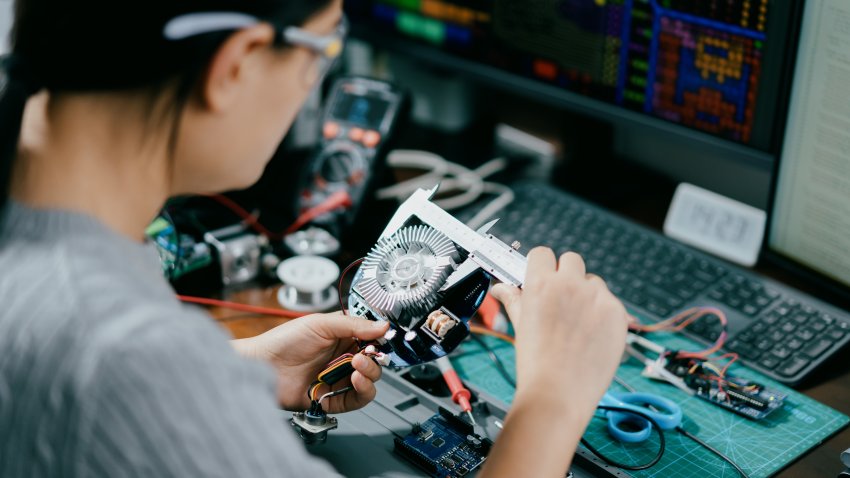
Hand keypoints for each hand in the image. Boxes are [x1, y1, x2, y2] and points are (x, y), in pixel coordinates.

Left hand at [232, 313, 388, 412]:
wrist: (262, 366)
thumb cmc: (283, 342)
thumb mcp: (321, 324)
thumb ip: (353, 324)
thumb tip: (382, 326)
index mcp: (342, 337)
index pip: (372, 339)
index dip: (380, 340)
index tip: (385, 338)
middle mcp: (343, 358)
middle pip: (375, 361)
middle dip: (376, 358)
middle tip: (369, 353)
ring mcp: (339, 379)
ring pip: (370, 381)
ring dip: (371, 373)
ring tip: (358, 366)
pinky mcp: (334, 399)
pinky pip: (358, 400)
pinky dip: (363, 391)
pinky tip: (356, 380)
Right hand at [491, 248, 628, 420]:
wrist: (558, 394)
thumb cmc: (535, 363)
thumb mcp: (520, 326)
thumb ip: (514, 300)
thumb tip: (502, 288)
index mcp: (540, 284)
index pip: (543, 254)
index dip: (542, 267)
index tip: (543, 278)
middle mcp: (570, 284)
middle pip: (571, 260)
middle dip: (565, 275)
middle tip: (561, 300)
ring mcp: (597, 298)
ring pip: (593, 281)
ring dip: (586, 294)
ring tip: (577, 324)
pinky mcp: (617, 313)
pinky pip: (610, 302)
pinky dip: (603, 314)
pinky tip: (592, 335)